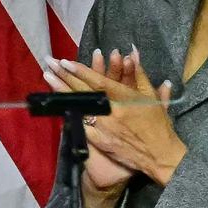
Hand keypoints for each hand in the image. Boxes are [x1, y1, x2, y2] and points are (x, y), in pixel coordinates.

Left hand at [48, 47, 185, 186]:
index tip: (65, 61)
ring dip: (61, 92)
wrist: (160, 156)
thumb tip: (132, 51)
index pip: (98, 81)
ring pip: (78, 106)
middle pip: (84, 91)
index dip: (81, 71)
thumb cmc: (158, 125)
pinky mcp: (99, 141)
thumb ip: (139, 74)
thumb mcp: (151, 97)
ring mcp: (103, 128)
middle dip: (65, 76)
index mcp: (125, 99)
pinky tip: (55, 104)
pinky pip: (80, 126)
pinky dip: (68, 113)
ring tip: (48, 79)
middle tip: (50, 64)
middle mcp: (112, 112)